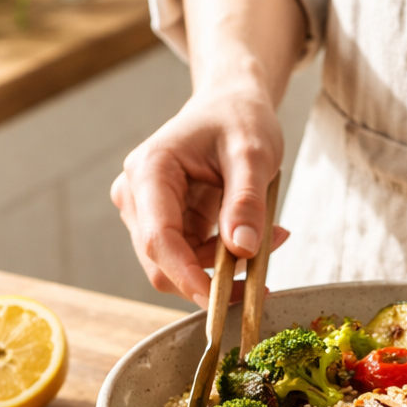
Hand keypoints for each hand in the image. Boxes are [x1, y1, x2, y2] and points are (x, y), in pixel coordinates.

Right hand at [110, 82, 286, 307]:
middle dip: (210, 278)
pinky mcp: (162, 225)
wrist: (229, 104)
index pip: (159, 240)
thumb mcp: (253, 154)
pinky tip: (251, 237)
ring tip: (270, 239)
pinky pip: (188, 260)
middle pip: (162, 263)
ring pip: (175, 268)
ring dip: (221, 270)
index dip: (187, 276)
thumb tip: (241, 249)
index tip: (219, 303)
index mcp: (149, 171)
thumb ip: (246, 202)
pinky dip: (221, 260)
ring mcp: (145, 213)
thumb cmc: (237, 118)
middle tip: (262, 273)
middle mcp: (136, 195)